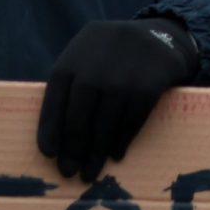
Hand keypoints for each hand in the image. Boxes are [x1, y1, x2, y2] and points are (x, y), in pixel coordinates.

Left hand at [37, 18, 199, 180]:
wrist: (161, 37)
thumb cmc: (112, 56)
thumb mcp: (87, 56)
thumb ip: (71, 85)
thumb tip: (55, 136)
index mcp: (74, 58)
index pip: (54, 98)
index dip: (49, 129)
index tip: (49, 154)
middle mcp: (95, 66)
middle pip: (79, 115)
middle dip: (73, 148)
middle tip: (69, 172)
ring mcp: (123, 76)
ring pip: (104, 123)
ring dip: (96, 152)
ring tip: (90, 171)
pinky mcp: (148, 86)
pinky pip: (131, 122)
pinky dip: (121, 141)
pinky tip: (116, 155)